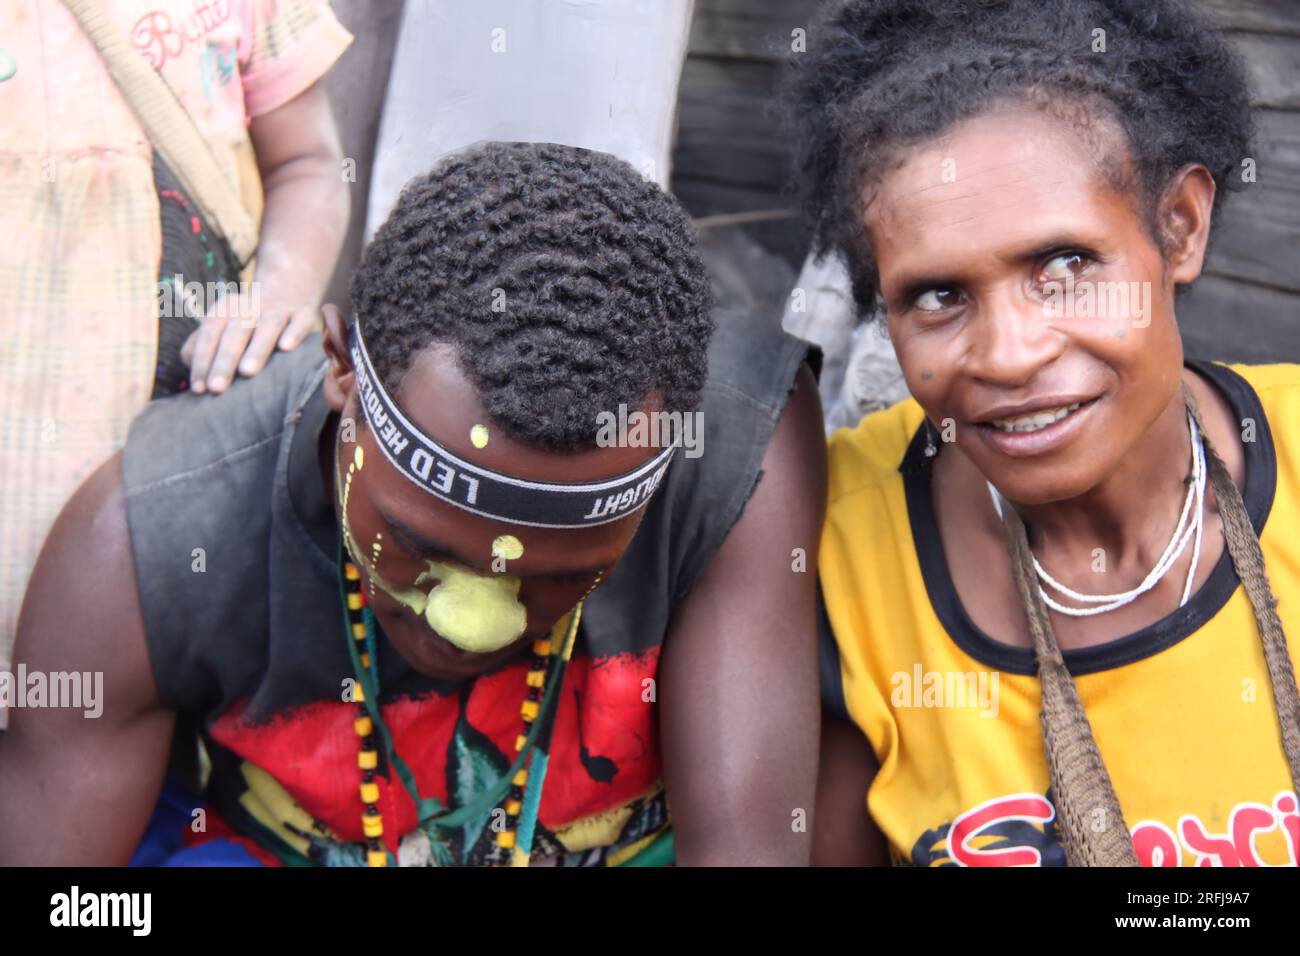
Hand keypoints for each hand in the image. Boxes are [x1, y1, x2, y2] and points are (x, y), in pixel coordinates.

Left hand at [182, 292, 320, 393]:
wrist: (289, 292)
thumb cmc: (250, 324)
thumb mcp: (223, 327)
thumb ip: (201, 345)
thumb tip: (191, 366)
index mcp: (227, 308)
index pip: (211, 332)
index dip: (203, 359)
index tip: (199, 388)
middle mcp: (252, 306)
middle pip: (236, 332)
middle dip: (224, 360)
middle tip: (216, 388)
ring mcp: (280, 309)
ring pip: (267, 327)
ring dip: (256, 348)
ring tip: (247, 372)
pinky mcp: (305, 314)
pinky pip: (300, 322)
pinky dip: (294, 332)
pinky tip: (286, 347)